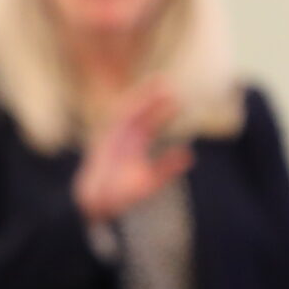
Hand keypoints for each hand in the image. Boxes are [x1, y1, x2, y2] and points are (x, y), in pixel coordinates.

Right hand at [74, 77, 193, 223]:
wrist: (98, 204)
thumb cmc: (123, 196)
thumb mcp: (150, 181)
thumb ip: (167, 167)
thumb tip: (189, 155)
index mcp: (134, 146)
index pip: (150, 123)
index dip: (163, 112)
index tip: (178, 101)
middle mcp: (123, 139)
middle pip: (139, 112)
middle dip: (152, 98)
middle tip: (168, 84)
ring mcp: (112, 138)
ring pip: (129, 111)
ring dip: (141, 97)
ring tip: (157, 84)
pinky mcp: (105, 139)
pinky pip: (119, 119)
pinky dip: (130, 108)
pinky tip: (142, 98)